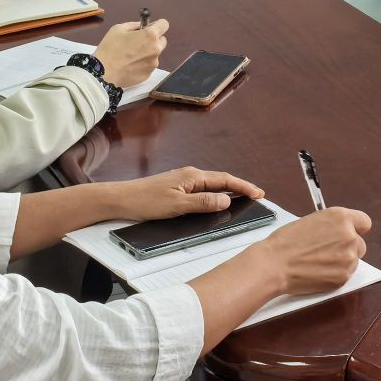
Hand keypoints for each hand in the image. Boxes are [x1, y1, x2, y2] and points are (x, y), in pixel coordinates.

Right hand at [92, 18, 169, 86]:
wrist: (103, 73)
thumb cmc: (110, 48)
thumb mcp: (119, 29)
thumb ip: (134, 25)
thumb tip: (142, 26)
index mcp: (150, 35)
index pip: (164, 24)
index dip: (156, 25)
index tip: (147, 29)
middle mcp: (156, 49)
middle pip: (162, 41)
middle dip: (153, 40)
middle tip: (138, 43)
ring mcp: (153, 64)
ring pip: (155, 54)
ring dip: (147, 53)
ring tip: (131, 57)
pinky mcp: (148, 75)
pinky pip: (149, 66)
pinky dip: (143, 64)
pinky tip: (130, 66)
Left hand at [116, 166, 264, 221]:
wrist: (121, 199)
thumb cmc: (146, 201)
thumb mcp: (177, 205)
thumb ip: (202, 202)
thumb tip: (226, 200)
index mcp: (193, 176)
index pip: (224, 180)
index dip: (243, 186)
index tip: (259, 193)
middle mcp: (190, 176)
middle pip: (220, 180)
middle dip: (239, 188)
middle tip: (256, 197)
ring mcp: (183, 182)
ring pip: (211, 186)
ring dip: (227, 192)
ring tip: (242, 200)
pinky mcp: (176, 189)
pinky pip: (202, 191)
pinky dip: (214, 196)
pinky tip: (215, 204)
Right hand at [254, 206, 371, 296]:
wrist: (274, 264)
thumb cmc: (287, 241)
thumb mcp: (313, 221)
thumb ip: (333, 225)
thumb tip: (340, 233)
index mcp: (341, 217)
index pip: (364, 222)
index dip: (356, 229)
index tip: (350, 233)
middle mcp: (349, 236)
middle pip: (360, 244)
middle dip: (347, 248)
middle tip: (328, 251)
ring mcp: (348, 258)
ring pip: (353, 261)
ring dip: (341, 262)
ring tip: (319, 262)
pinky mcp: (343, 278)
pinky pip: (345, 275)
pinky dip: (335, 275)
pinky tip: (318, 272)